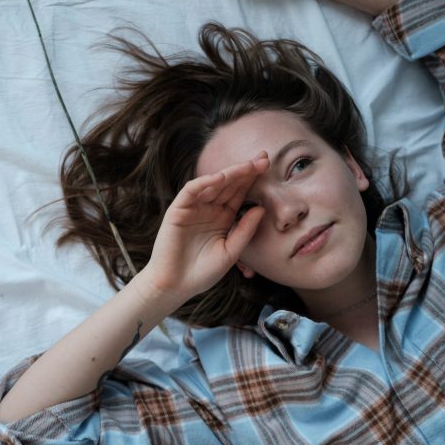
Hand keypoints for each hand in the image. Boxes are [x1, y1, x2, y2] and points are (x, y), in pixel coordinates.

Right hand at [141, 153, 268, 305]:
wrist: (176, 286)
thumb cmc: (202, 272)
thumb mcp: (231, 251)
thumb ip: (245, 230)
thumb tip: (261, 208)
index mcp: (222, 218)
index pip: (239, 193)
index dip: (253, 180)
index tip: (269, 167)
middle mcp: (209, 209)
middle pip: (229, 185)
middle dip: (245, 171)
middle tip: (264, 158)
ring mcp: (193, 208)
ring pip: (212, 185)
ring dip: (229, 174)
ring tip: (248, 166)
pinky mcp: (178, 211)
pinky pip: (191, 191)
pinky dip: (204, 183)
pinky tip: (220, 177)